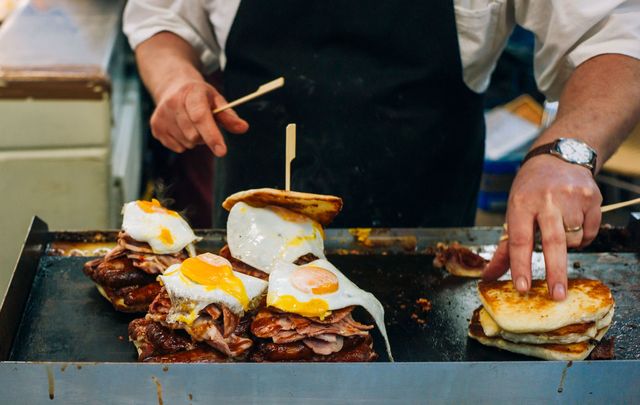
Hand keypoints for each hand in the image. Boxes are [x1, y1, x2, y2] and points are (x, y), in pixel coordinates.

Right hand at [150, 79, 248, 155]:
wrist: (173, 86)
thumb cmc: (200, 96)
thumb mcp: (217, 101)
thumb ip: (229, 116)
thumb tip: (243, 128)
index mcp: (191, 93)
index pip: (201, 117)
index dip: (212, 135)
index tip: (222, 151)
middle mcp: (172, 102)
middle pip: (194, 135)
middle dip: (205, 136)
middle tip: (205, 124)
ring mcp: (161, 115)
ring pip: (187, 143)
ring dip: (195, 139)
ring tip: (192, 124)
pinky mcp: (155, 127)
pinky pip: (177, 147)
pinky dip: (184, 143)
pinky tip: (182, 128)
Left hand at [483, 155, 601, 299]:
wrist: (559, 156)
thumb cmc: (530, 189)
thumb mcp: (513, 210)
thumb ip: (506, 247)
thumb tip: (489, 276)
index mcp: (521, 203)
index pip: (520, 240)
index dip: (520, 266)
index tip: (523, 288)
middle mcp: (547, 199)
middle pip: (552, 242)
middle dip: (554, 272)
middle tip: (557, 296)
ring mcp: (572, 198)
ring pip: (573, 239)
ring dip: (567, 248)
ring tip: (558, 232)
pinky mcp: (592, 198)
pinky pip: (589, 233)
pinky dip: (581, 238)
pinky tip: (573, 224)